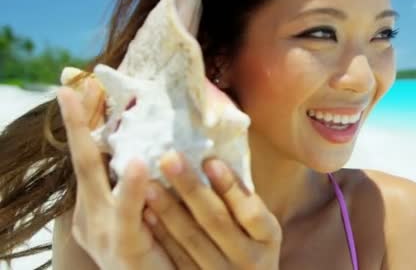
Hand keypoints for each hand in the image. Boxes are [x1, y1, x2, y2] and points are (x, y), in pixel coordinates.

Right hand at [56, 79, 175, 269]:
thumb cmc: (157, 254)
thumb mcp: (148, 215)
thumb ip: (146, 187)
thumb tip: (160, 145)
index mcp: (96, 207)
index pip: (90, 158)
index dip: (85, 125)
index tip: (81, 90)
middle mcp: (92, 216)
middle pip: (82, 160)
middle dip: (74, 123)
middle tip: (67, 87)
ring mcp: (103, 232)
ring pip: (93, 178)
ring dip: (88, 140)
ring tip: (84, 104)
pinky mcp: (124, 247)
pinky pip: (128, 213)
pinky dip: (131, 188)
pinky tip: (136, 164)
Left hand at [143, 152, 281, 268]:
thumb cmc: (247, 245)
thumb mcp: (257, 227)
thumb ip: (240, 199)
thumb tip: (212, 156)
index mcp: (268, 237)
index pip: (250, 210)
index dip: (230, 186)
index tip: (209, 160)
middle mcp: (250, 259)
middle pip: (217, 221)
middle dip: (191, 187)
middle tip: (169, 158)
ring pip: (193, 239)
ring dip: (169, 210)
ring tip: (150, 183)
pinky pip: (177, 259)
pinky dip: (162, 234)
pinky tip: (147, 213)